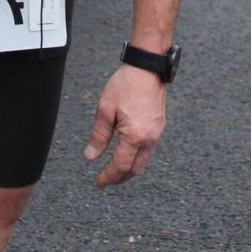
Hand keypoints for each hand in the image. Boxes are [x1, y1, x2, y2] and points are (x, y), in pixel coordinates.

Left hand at [83, 65, 166, 187]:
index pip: (120, 166)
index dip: (108, 177)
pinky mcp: (159, 125)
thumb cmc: (125, 85)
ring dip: (130, 168)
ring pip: (143, 160)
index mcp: (134, 136)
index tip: (99, 183)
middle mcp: (149, 138)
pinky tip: (128, 151)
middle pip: (135, 169)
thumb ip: (99, 136)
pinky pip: (148, 148)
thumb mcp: (105, 109)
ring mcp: (156, 132)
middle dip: (120, 178)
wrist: (147, 67)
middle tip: (106, 180)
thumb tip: (91, 157)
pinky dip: (137, 156)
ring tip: (115, 168)